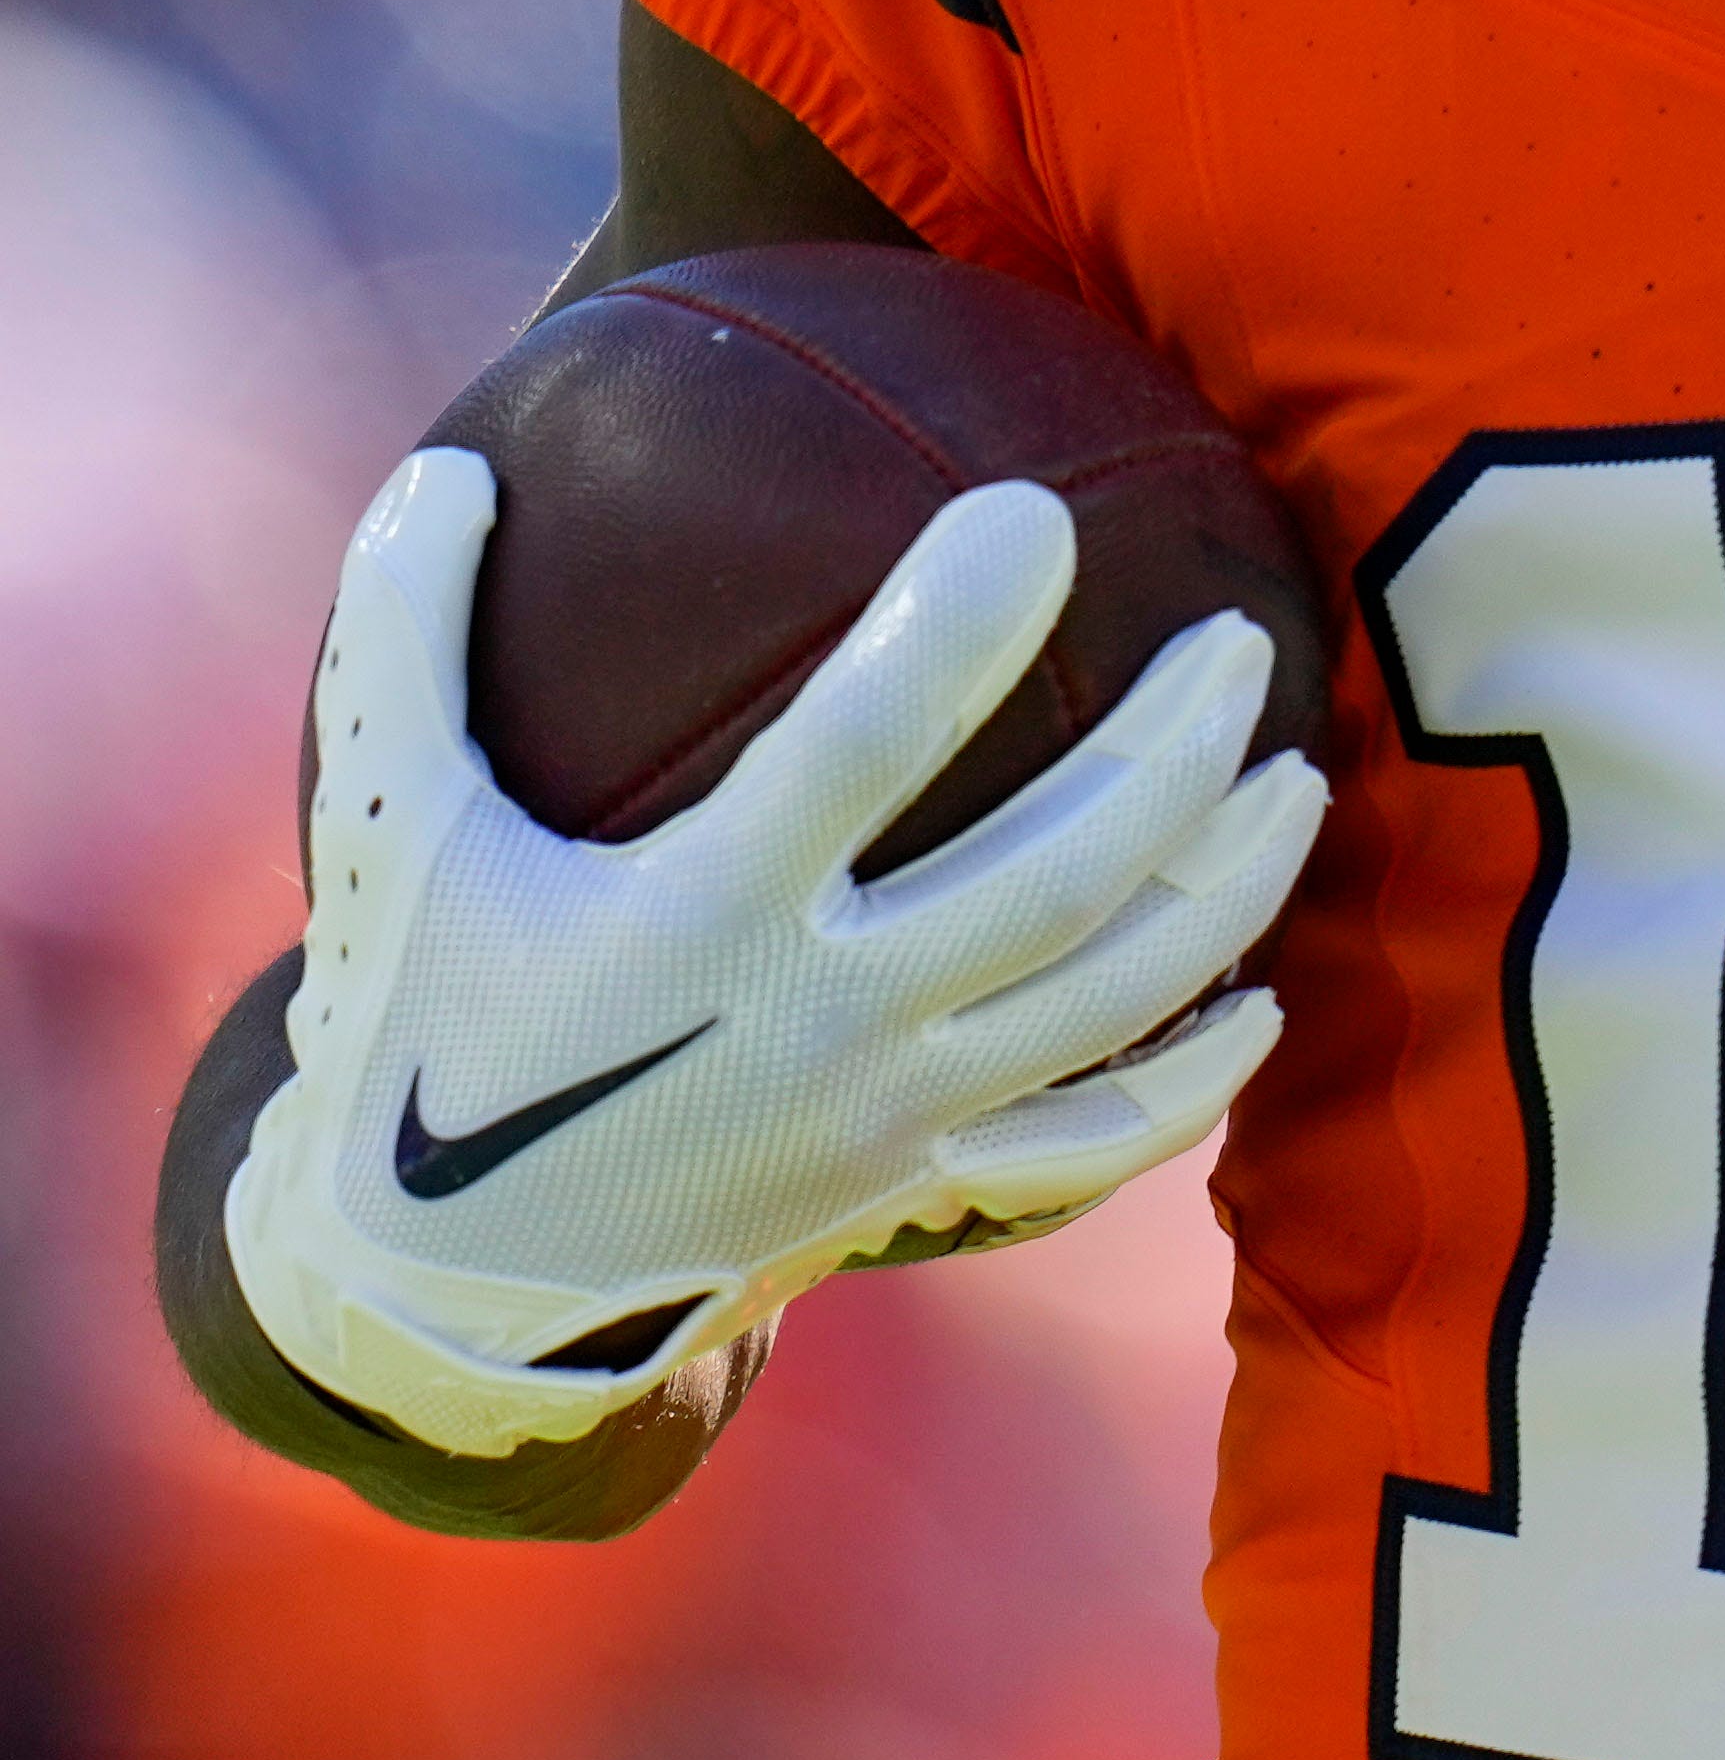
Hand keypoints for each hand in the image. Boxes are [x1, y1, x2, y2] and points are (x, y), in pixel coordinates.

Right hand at [226, 445, 1328, 1456]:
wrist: (433, 1294)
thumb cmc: (421, 1022)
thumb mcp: (389, 823)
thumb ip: (408, 640)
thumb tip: (451, 465)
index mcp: (704, 916)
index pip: (865, 743)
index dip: (959, 625)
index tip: (1040, 510)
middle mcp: (822, 1021)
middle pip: (1058, 875)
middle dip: (1175, 754)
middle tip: (1243, 638)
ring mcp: (888, 1118)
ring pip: (1114, 998)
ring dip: (1227, 889)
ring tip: (1301, 774)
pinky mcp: (917, 1192)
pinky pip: (1098, 1142)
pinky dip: (1197, 1081)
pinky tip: (1266, 1008)